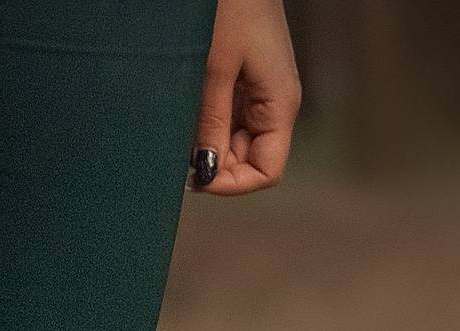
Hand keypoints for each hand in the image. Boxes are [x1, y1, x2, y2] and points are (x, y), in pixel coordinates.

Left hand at [191, 0, 299, 195]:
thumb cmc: (230, 6)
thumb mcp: (213, 69)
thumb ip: (211, 123)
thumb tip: (205, 172)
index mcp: (280, 105)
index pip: (267, 171)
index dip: (232, 183)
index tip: (196, 178)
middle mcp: (277, 104)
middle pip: (252, 160)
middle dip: (218, 164)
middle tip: (179, 156)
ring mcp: (264, 92)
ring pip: (240, 142)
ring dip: (212, 145)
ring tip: (183, 132)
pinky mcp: (249, 80)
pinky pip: (233, 118)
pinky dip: (212, 124)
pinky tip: (190, 115)